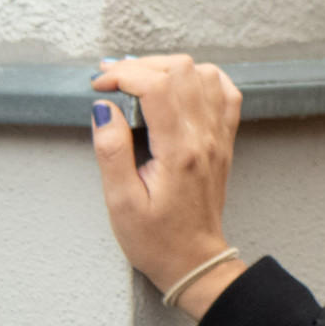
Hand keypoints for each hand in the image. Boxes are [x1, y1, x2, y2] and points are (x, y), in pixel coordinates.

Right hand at [90, 55, 244, 316]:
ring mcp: (219, 137)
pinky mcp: (224, 141)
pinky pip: (225, 93)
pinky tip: (177, 87)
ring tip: (138, 81)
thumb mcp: (120, 202)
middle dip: (142, 65)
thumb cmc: (156, 239)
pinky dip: (201, 79)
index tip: (98, 85)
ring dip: (169, 68)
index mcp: (179, 152)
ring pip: (205, 75)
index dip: (124, 74)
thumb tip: (103, 108)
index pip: (158, 87)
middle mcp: (205, 138)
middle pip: (183, 71)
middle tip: (111, 79)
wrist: (195, 260)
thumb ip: (111, 151)